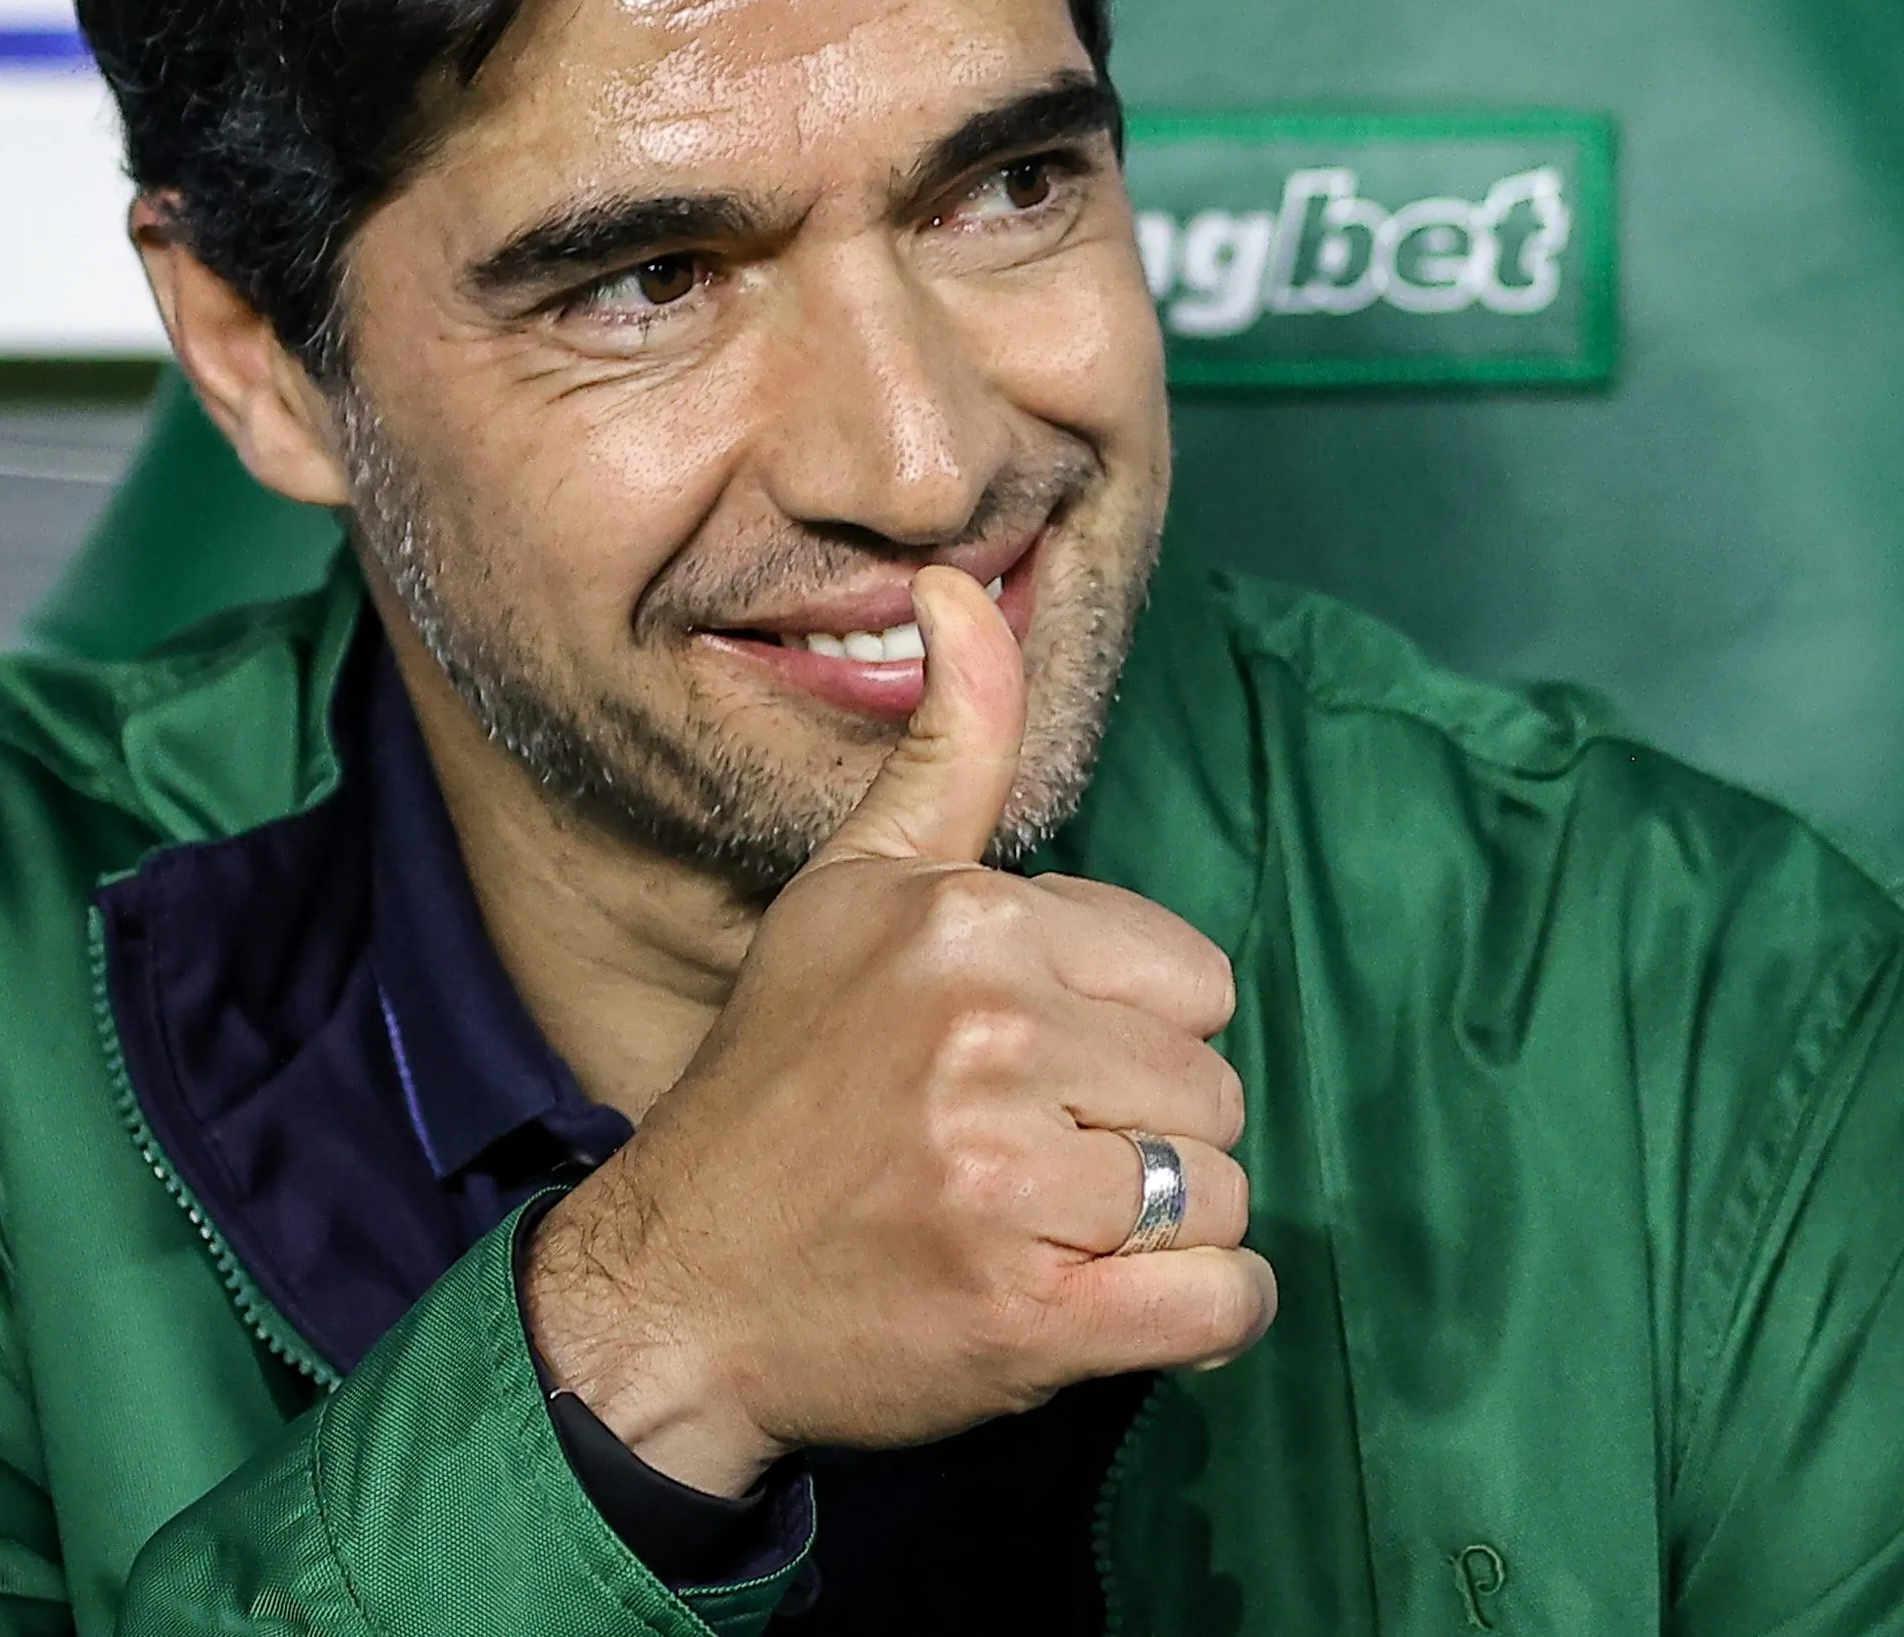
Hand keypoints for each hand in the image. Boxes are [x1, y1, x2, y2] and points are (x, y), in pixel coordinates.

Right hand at [523, 566, 1274, 1496]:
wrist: (679, 1291)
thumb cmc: (781, 1086)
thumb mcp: (851, 888)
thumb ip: (948, 748)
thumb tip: (963, 585)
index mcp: (967, 927)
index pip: (1192, 981)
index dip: (1123, 1034)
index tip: (1023, 1069)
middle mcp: (989, 1041)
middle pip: (1212, 1089)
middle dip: (1139, 1134)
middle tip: (1017, 1159)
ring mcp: (1008, 1185)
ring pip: (1222, 1194)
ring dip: (1156, 1230)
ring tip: (1036, 1227)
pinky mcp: (1031, 1317)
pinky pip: (1224, 1299)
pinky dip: (1196, 1312)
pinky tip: (1104, 1300)